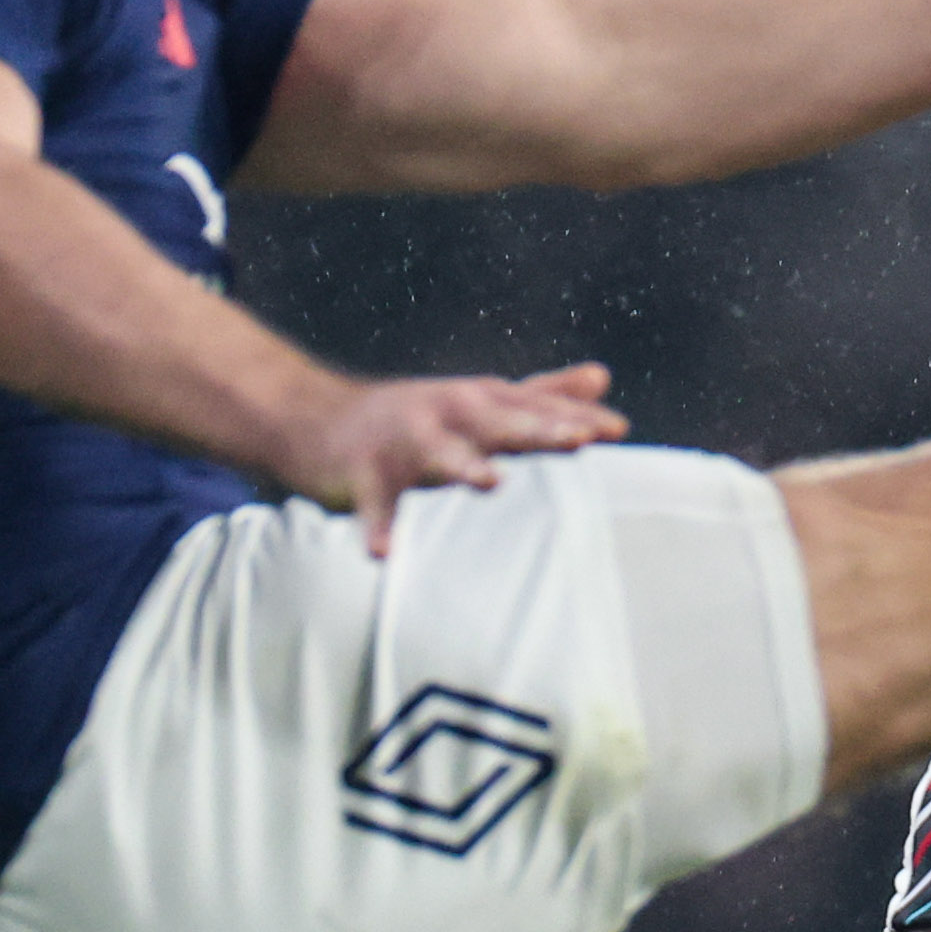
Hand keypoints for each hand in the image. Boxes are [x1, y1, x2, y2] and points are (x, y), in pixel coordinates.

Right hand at [299, 366, 631, 554]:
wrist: (313, 417)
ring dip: (463, 466)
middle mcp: (444, 415)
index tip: (617, 431)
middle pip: (497, 422)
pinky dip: (378, 527)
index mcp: (477, 401)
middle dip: (536, 430)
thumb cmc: (411, 416)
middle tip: (578, 441)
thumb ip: (541, 393)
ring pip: (438, 454)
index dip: (574, 417)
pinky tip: (385, 553)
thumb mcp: (477, 398)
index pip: (533, 407)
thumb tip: (602, 378)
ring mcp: (402, 443)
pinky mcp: (362, 474)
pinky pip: (373, 505)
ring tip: (491, 483)